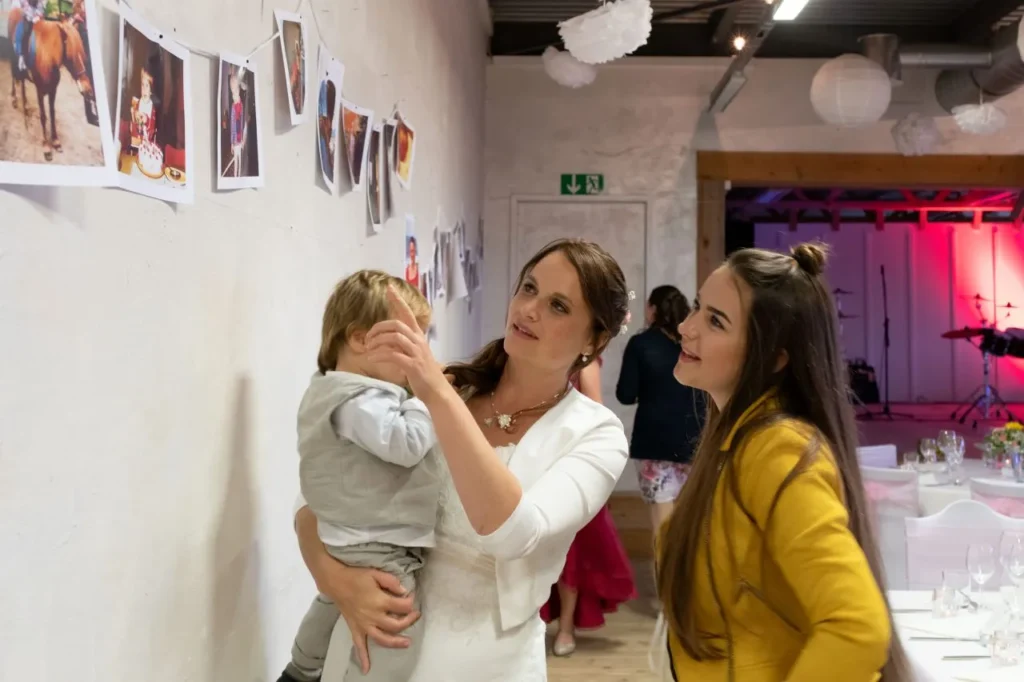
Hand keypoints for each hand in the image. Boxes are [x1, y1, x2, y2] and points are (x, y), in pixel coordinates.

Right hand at [313, 556, 418, 672]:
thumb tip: (404, 592)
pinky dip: (363, 658)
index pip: (402, 606)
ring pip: (382, 639)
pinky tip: (366, 669)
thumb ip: (391, 582)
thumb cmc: (356, 576)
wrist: (335, 582)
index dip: (410, 602)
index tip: (411, 598)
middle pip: (396, 625)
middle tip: (415, 615)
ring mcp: (364, 625)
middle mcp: (373, 616)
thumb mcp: (376, 573)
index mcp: (379, 601)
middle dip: (409, 621)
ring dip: (395, 643)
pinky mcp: (355, 628)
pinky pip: (359, 645)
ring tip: (407, 643)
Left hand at [366, 286, 448, 400]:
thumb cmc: (424, 374)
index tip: (388, 288)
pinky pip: (392, 355)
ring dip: (377, 341)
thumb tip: (385, 339)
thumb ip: (402, 345)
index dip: (398, 300)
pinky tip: (372, 358)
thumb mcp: (414, 354)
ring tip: (369, 349)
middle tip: (368, 337)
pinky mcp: (412, 365)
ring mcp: (416, 353)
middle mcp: (418, 341)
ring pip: (394, 337)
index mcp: (418, 337)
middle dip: (378, 328)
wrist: (437, 392)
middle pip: (396, 324)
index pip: (407, 313)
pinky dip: (379, 355)